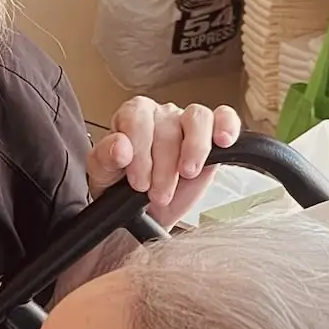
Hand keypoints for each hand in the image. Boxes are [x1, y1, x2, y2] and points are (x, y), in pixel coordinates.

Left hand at [86, 98, 241, 225]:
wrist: (144, 213)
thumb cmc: (120, 189)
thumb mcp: (102, 176)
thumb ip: (105, 158)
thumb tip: (120, 146)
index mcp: (131, 117)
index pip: (137, 118)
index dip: (139, 150)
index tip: (138, 182)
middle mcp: (160, 115)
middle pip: (167, 125)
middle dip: (163, 165)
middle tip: (157, 194)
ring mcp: (187, 123)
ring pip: (197, 117)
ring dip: (194, 148)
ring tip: (187, 172)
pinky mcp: (212, 137)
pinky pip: (224, 118)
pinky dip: (227, 126)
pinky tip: (224, 141)